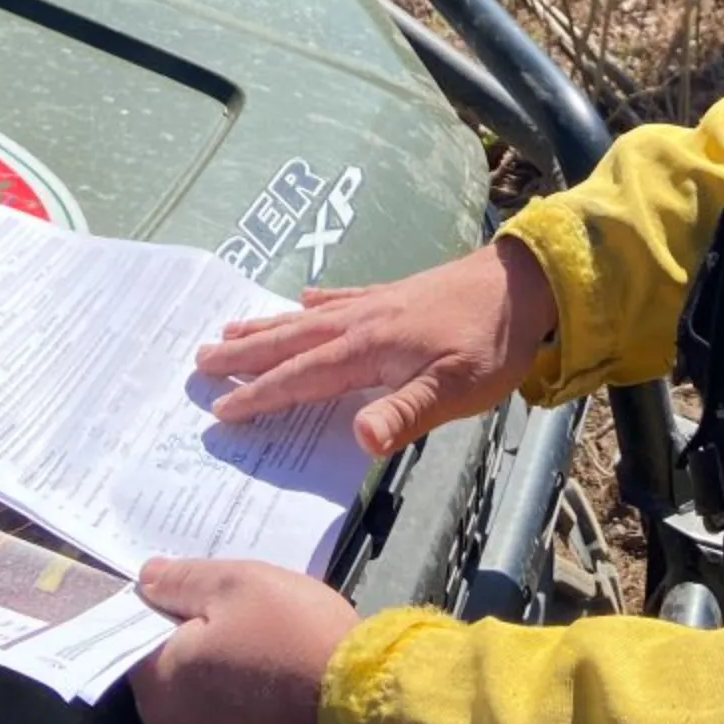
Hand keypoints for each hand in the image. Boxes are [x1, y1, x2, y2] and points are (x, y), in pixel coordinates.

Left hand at [131, 557, 356, 723]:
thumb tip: (145, 578)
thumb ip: (184, 579)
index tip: (199, 596)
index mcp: (159, 680)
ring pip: (196, 697)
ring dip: (216, 673)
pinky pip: (222, 718)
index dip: (165, 610)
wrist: (358, 701)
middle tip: (238, 615)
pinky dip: (237, 698)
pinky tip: (270, 678)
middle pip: (166, 670)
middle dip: (192, 642)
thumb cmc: (293, 634)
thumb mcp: (238, 584)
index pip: (135, 637)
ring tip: (261, 645)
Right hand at [197, 237, 557, 454]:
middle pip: (291, 341)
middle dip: (245, 355)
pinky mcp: (396, 295)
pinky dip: (318, 300)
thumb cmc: (491, 343)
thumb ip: (404, 415)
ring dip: (268, 326)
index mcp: (368, 350)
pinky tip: (306, 296)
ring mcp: (377, 304)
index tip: (220, 409)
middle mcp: (362, 322)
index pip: (302, 377)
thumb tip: (357, 441)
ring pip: (308, 317)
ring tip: (229, 329)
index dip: (260, 395)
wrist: (525, 283)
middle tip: (198, 361)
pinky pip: (343, 297)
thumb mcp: (455, 390)